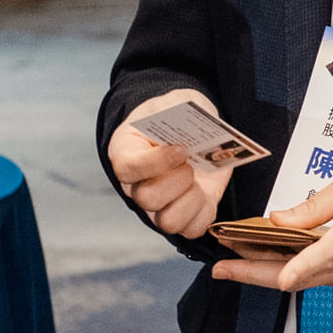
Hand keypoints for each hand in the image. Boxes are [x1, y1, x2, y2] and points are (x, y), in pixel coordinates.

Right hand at [106, 87, 238, 239]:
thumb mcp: (173, 103)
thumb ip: (177, 111)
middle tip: (190, 162)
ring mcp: (159, 206)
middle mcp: (137, 186)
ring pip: (168, 222)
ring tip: (198, 179)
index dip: (157, 163)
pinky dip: (205, 213)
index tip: (180, 148)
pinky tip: (206, 191)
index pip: (128, 169)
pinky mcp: (185, 215)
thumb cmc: (175, 115)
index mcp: (125, 154)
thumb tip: (192, 129)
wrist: (189, 127)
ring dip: (191, 199)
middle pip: (147, 199)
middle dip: (177, 180)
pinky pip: (192, 230)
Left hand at [208, 168, 332, 293]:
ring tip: (236, 261)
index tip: (254, 270)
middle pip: (293, 279)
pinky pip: (317, 278)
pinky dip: (290, 270)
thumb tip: (279, 219)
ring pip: (302, 281)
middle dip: (252, 274)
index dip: (282, 270)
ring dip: (267, 273)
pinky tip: (271, 259)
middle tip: (220, 269)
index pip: (311, 263)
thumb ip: (315, 205)